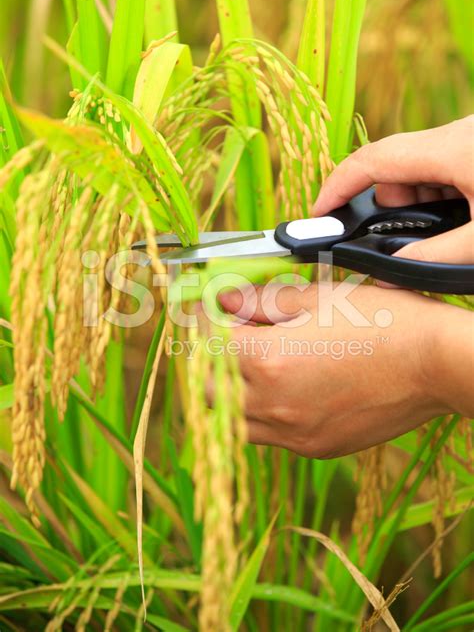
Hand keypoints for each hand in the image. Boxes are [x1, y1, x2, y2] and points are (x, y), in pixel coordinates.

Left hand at [218, 282, 472, 457]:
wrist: (435, 364)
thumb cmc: (382, 322)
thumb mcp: (317, 298)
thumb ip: (261, 302)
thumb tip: (225, 298)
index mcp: (266, 361)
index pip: (209, 344)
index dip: (209, 322)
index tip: (217, 311)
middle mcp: (272, 405)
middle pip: (209, 392)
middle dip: (211, 363)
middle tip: (233, 339)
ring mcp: (293, 434)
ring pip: (235, 421)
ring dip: (235, 393)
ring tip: (261, 365)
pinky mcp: (315, 449)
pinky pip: (271, 436)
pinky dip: (266, 413)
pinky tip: (291, 389)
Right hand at [313, 116, 473, 263]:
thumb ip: (435, 256)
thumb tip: (394, 269)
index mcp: (450, 148)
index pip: (371, 160)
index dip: (337, 186)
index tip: (319, 213)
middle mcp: (457, 132)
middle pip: (395, 165)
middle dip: (388, 205)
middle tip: (395, 239)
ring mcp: (469, 136)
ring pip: (420, 165)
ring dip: (416, 200)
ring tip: (438, 233)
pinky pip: (444, 165)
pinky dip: (437, 193)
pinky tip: (457, 218)